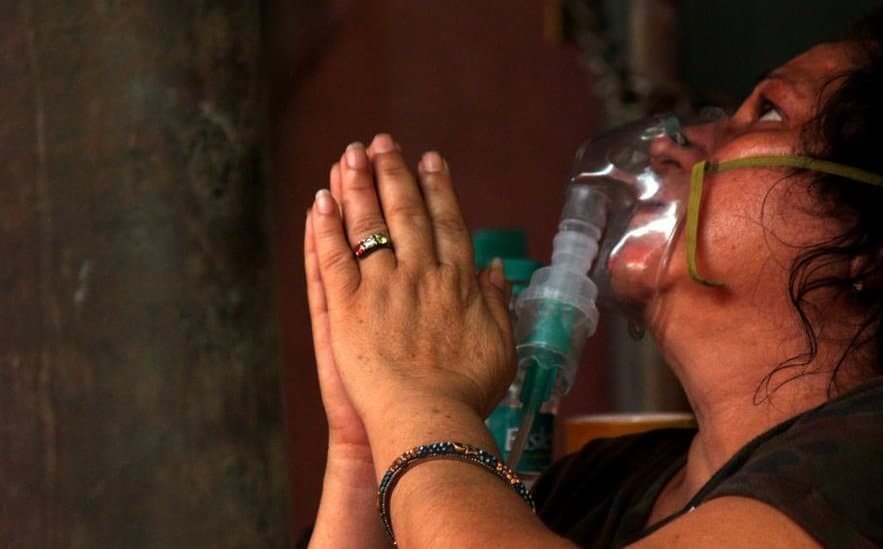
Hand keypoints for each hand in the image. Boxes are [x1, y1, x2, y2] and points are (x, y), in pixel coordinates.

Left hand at [306, 134, 515, 430]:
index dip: (438, 188)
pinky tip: (320, 200)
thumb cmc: (468, 391)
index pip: (447, 222)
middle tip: (383, 142)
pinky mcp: (346, 305)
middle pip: (405, 212)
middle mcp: (420, 272)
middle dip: (394, 172)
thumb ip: (497, 303)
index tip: (431, 160)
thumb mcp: (499, 346)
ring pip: (367, 224)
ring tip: (350, 155)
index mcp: (456, 280)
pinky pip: (332, 256)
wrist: (428, 420)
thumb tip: (496, 269)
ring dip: (358, 185)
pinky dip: (325, 226)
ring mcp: (381, 285)